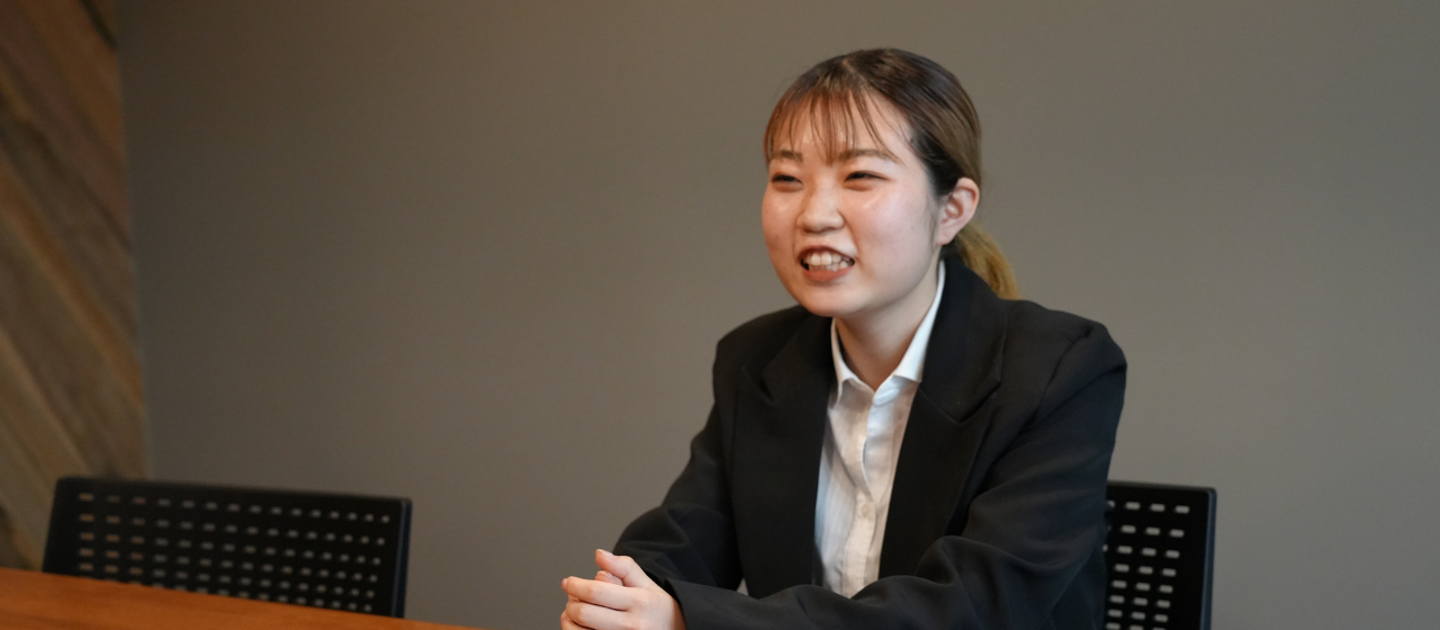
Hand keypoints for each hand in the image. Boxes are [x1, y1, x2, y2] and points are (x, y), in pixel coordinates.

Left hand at [560, 549, 685, 629]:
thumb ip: (623, 567)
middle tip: (572, 598)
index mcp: (640, 602)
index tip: (568, 582)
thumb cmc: (658, 610)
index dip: (575, 585)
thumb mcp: (647, 584)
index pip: (596, 592)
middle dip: (571, 603)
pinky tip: (580, 626)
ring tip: (574, 613)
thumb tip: (599, 555)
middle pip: (584, 613)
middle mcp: (632, 626)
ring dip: (569, 620)